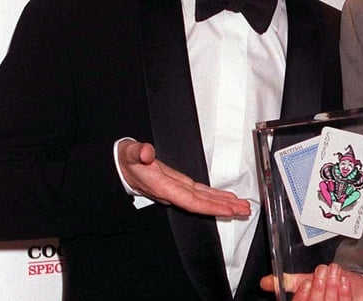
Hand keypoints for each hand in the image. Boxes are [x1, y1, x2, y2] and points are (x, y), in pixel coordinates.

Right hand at [117, 139, 250, 216]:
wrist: (119, 165)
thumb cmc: (126, 160)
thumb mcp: (130, 153)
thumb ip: (138, 152)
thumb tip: (146, 152)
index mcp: (164, 187)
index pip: (191, 201)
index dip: (210, 207)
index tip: (228, 209)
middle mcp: (173, 192)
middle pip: (202, 204)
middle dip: (224, 208)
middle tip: (244, 210)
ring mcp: (177, 190)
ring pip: (203, 200)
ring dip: (223, 204)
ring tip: (241, 207)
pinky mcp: (179, 185)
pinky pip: (200, 194)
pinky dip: (214, 197)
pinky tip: (226, 199)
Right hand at [260, 264, 362, 300]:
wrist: (361, 288)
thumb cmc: (335, 286)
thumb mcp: (309, 281)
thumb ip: (290, 281)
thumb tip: (266, 282)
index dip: (301, 295)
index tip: (305, 282)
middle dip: (319, 287)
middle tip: (322, 271)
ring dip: (331, 286)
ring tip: (334, 270)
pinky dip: (344, 292)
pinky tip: (344, 279)